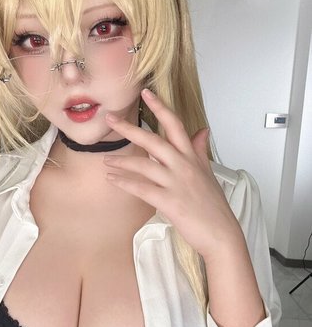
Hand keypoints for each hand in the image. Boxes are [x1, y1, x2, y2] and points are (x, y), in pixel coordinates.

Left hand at [104, 89, 242, 260]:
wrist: (220, 233)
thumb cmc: (212, 205)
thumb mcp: (207, 173)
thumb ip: (199, 151)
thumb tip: (202, 131)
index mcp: (192, 157)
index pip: (175, 125)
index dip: (160, 107)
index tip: (146, 92)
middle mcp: (184, 166)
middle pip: (154, 141)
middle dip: (129, 129)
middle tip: (110, 119)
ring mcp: (177, 183)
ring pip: (144, 165)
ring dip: (121, 162)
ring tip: (105, 161)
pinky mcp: (169, 201)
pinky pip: (141, 189)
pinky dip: (124, 183)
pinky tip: (112, 180)